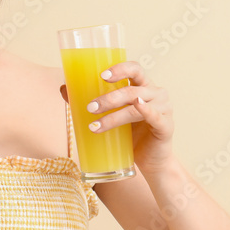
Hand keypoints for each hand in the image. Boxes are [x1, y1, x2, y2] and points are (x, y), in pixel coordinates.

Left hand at [59, 60, 173, 173]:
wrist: (150, 160)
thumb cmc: (130, 135)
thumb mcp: (111, 115)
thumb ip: (92, 101)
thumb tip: (63, 88)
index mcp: (143, 86)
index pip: (134, 69)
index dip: (119, 69)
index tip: (101, 75)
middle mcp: (155, 93)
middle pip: (131, 88)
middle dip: (108, 98)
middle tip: (90, 108)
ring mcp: (163, 109)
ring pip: (136, 107)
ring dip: (114, 115)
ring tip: (95, 126)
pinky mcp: (166, 126)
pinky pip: (155, 116)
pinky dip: (146, 110)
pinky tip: (137, 107)